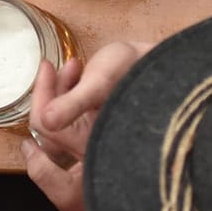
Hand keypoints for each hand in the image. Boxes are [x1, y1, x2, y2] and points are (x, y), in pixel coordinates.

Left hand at [19, 41, 149, 210]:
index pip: (47, 127)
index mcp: (92, 145)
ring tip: (74, 65)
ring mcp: (97, 137)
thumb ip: (74, 103)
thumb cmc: (141, 72)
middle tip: (59, 67)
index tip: (46, 68)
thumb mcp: (102, 83)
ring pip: (61, 118)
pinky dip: (71, 91)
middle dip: (51, 93)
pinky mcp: (101, 126)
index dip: (41, 96)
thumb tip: (45, 120)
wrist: (170, 63)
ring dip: (61, 89)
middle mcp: (93, 147)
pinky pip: (73, 113)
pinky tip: (80, 71)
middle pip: (51, 126)